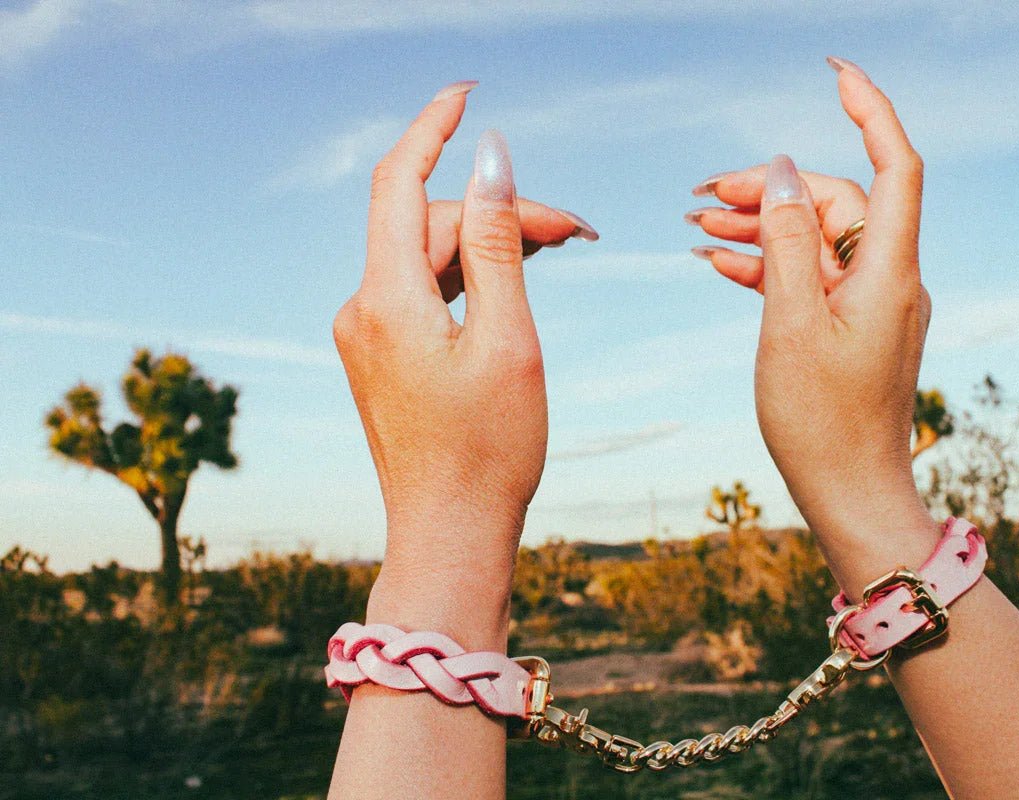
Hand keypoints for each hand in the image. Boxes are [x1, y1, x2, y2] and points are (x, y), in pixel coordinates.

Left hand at [332, 83, 594, 642]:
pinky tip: (515, 279)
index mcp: (387, 300)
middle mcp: (362, 308)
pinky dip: (470, 277)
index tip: (468, 93)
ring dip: (491, 244)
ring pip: (431, 257)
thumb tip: (491, 161)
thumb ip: (497, 244)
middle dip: (502, 213)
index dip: (432, 128)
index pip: (400, 181)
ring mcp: (367, 333)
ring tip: (561, 250)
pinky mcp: (381, 354)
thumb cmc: (489, 451)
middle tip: (580, 233)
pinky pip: (423, 290)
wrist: (450, 536)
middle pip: (432, 224)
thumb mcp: (508, 339)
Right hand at [689, 58, 936, 587]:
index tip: (833, 72)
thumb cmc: (823, 423)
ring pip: (814, 241)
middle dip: (768, 190)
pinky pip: (810, 279)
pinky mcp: (851, 329)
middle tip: (701, 198)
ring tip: (694, 228)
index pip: (894, 166)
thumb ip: (784, 242)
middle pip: (833, 204)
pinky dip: (768, 267)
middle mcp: (888, 280)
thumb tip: (778, 173)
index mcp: (888, 272)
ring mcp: (871, 306)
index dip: (869, 111)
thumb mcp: (790, 325)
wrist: (852, 496)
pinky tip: (717, 266)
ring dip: (758, 229)